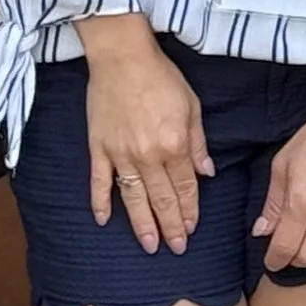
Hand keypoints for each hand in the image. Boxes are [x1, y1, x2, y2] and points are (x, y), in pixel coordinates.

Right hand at [82, 23, 212, 250]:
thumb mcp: (192, 106)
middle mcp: (148, 156)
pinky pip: (99, 182)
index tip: (192, 229)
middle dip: (170, 226)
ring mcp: (120, 154)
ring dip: (141, 224)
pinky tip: (104, 221)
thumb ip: (198, 143)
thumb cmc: (161, 77)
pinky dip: (100, 203)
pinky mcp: (99, 148)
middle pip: (161, 199)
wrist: (121, 57)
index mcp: (174, 145)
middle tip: (175, 248)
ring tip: (148, 245)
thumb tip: (206, 172)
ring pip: (133, 198)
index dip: (189, 211)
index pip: (185, 187)